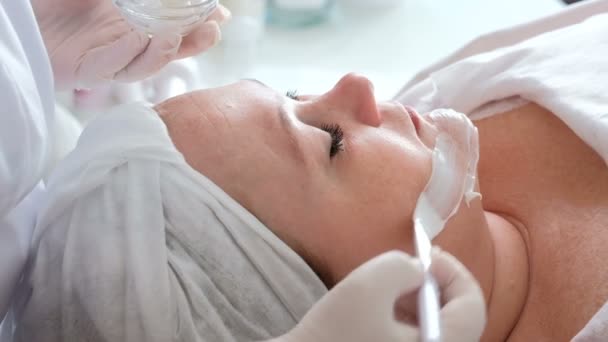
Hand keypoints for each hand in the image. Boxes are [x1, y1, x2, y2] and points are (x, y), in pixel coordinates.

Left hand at [32, 0, 229, 88]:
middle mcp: (126, 44)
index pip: (176, 27)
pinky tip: (141, 37)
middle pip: (168, 51)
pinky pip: (112, 66)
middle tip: (213, 31)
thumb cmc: (59, 2)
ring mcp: (107, 59)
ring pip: (144, 64)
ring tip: (179, 35)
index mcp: (134, 23)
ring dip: (165, 52)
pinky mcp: (86, 71)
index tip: (220, 14)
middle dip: (193, 43)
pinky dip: (128, 52)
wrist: (19, 14)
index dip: (199, 23)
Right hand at [272, 250, 485, 341]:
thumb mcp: (369, 284)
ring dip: (421, 301)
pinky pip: (418, 338)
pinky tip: (382, 310)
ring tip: (391, 287)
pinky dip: (408, 319)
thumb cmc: (334, 332)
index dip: (453, 271)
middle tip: (409, 266)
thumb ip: (404, 266)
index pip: (471, 306)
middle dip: (435, 284)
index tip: (426, 257)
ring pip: (437, 328)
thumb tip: (417, 271)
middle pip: (457, 318)